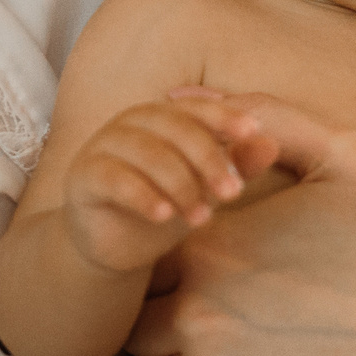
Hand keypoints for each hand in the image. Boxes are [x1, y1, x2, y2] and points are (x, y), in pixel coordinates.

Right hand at [60, 96, 278, 274]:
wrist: (118, 246)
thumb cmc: (167, 205)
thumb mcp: (206, 188)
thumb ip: (236, 165)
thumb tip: (271, 144)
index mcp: (162, 116)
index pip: (195, 108)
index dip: (224, 116)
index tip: (252, 131)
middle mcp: (131, 123)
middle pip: (174, 128)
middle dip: (208, 159)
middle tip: (233, 193)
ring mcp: (103, 146)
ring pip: (148, 153)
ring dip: (180, 184)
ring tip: (203, 217)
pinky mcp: (83, 176)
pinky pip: (115, 178)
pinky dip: (143, 195)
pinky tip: (164, 216)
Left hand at [127, 92, 355, 355]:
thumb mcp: (347, 156)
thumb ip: (266, 119)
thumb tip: (183, 97)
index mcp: (212, 249)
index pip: (141, 257)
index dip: (166, 263)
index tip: (200, 270)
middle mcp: (200, 320)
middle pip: (134, 328)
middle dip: (162, 324)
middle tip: (210, 322)